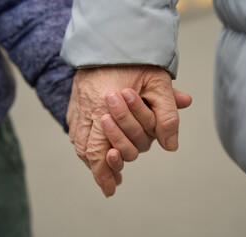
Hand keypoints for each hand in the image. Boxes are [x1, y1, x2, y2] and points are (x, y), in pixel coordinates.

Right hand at [67, 66, 189, 196]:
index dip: (105, 174)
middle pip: (86, 150)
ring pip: (78, 140)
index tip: (111, 190)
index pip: (100, 151)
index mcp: (105, 105)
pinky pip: (74, 127)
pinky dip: (82, 142)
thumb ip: (167, 115)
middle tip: (109, 184)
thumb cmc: (138, 59)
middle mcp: (88, 107)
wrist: (114, 37)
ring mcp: (79, 103)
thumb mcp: (159, 84)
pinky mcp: (76, 99)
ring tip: (102, 170)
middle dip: (98, 170)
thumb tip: (171, 146)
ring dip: (90, 158)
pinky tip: (92, 147)